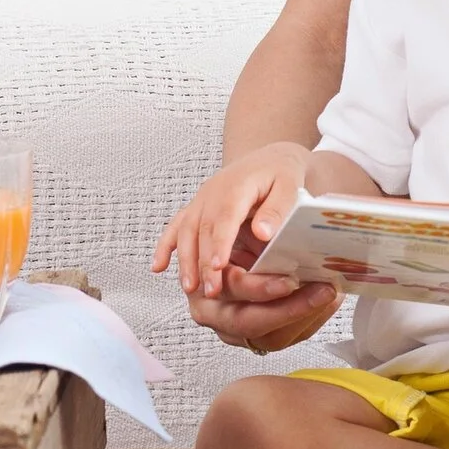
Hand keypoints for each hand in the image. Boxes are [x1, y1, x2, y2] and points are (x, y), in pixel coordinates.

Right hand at [154, 144, 341, 351]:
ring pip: (186, 230)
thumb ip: (277, 209)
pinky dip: (165, 247)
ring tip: (189, 287)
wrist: (268, 158)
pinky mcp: (195, 208)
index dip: (220, 242)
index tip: (218, 266)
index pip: (225, 217)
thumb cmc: (281, 173)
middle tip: (211, 291)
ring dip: (185, 260)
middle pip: (202, 229)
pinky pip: (175, 226)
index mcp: (237, 186)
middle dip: (203, 261)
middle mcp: (212, 192)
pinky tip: (158, 267)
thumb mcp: (290, 186)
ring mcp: (200, 200)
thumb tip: (262, 232)